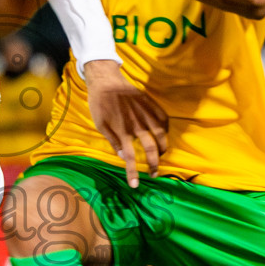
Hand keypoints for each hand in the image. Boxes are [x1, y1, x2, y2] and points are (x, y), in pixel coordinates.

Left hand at [82, 59, 166, 187]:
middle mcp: (135, 124)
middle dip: (153, 164)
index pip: (129, 157)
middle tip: (154, 174)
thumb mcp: (100, 124)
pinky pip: (163, 117)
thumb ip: (112, 141)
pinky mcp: (149, 103)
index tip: (136, 185)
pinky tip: (164, 134)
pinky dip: (166, 128)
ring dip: (163, 147)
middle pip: (150, 148)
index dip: (132, 173)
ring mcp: (144, 113)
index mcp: (121, 131)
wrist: (105, 80)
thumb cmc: (99, 104)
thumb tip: (122, 156)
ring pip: (160, 134)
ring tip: (162, 155)